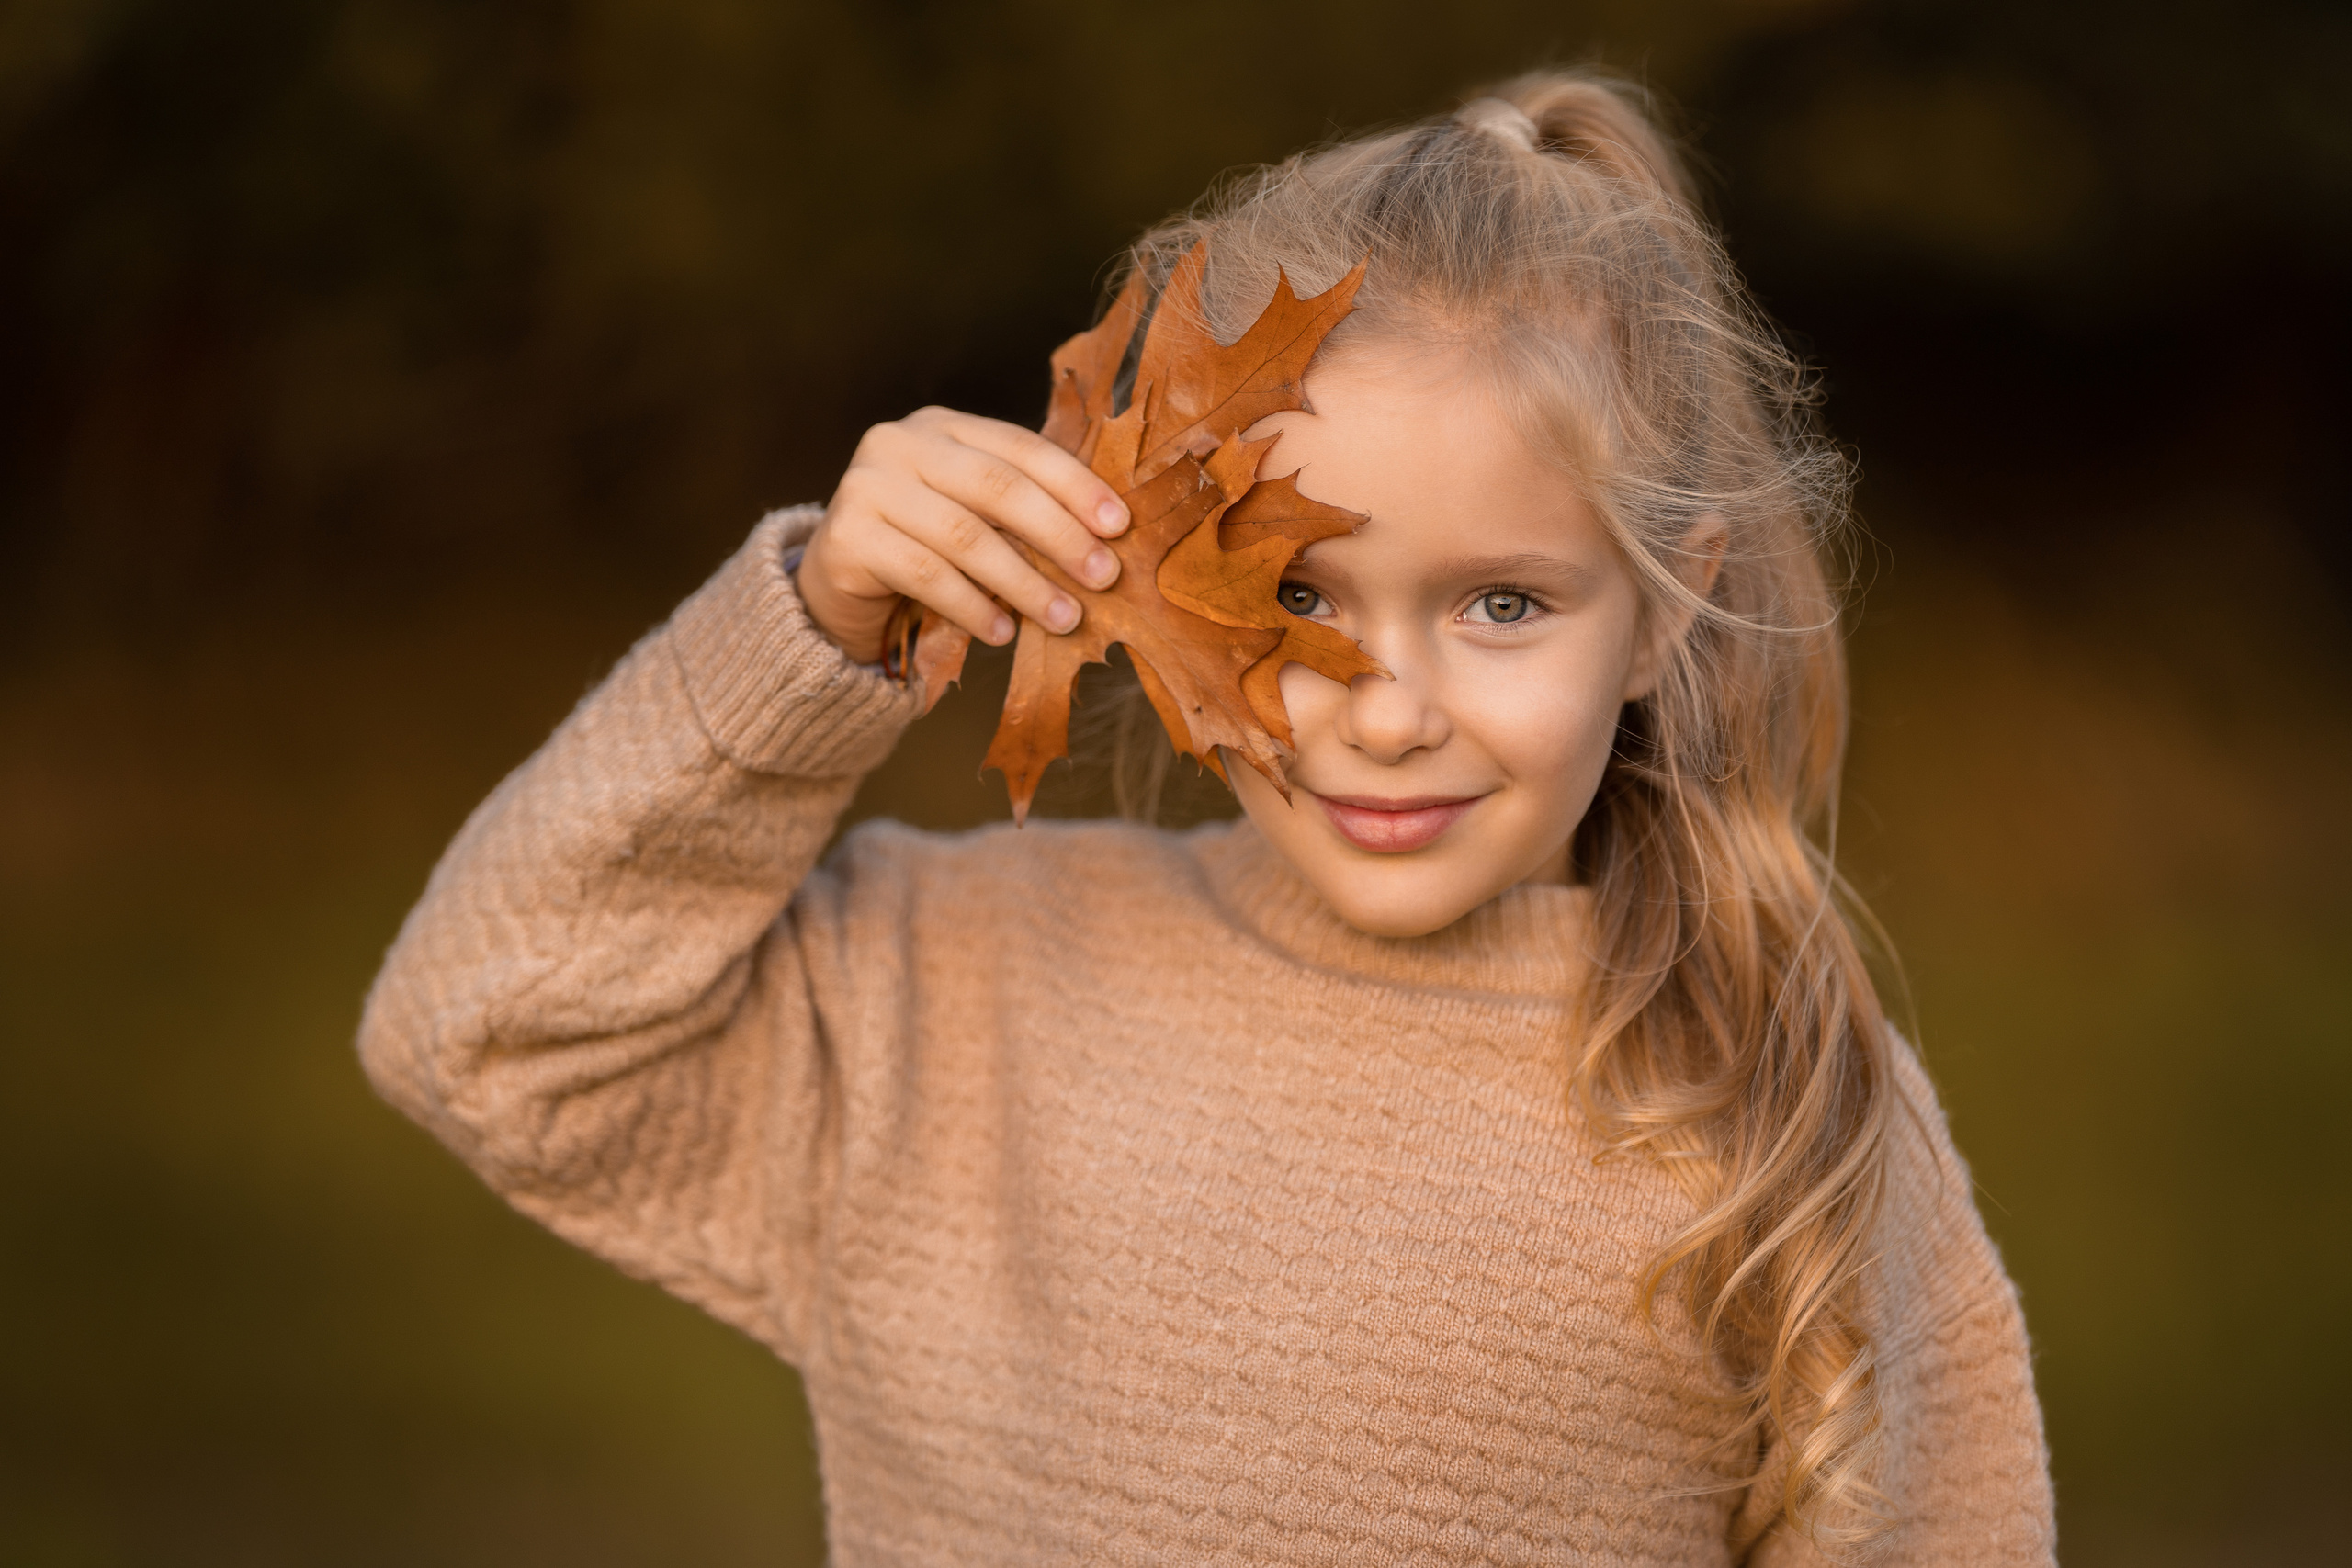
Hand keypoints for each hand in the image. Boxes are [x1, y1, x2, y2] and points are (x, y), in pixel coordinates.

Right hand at [796, 406, 1130, 664]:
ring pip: (964, 536)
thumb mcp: (972, 512)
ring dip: (1023, 583)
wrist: (835, 579)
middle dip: (1059, 534)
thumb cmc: (922, 544)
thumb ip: (1021, 512)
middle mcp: (900, 444)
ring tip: (1063, 617)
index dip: (1075, 485)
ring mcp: (867, 487)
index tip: (1119, 526)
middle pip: (996, 487)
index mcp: (943, 426)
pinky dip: (972, 607)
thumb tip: (1107, 542)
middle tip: (1103, 577)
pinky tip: (1002, 632)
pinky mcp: (847, 538)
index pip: (1021, 448)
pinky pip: (925, 576)